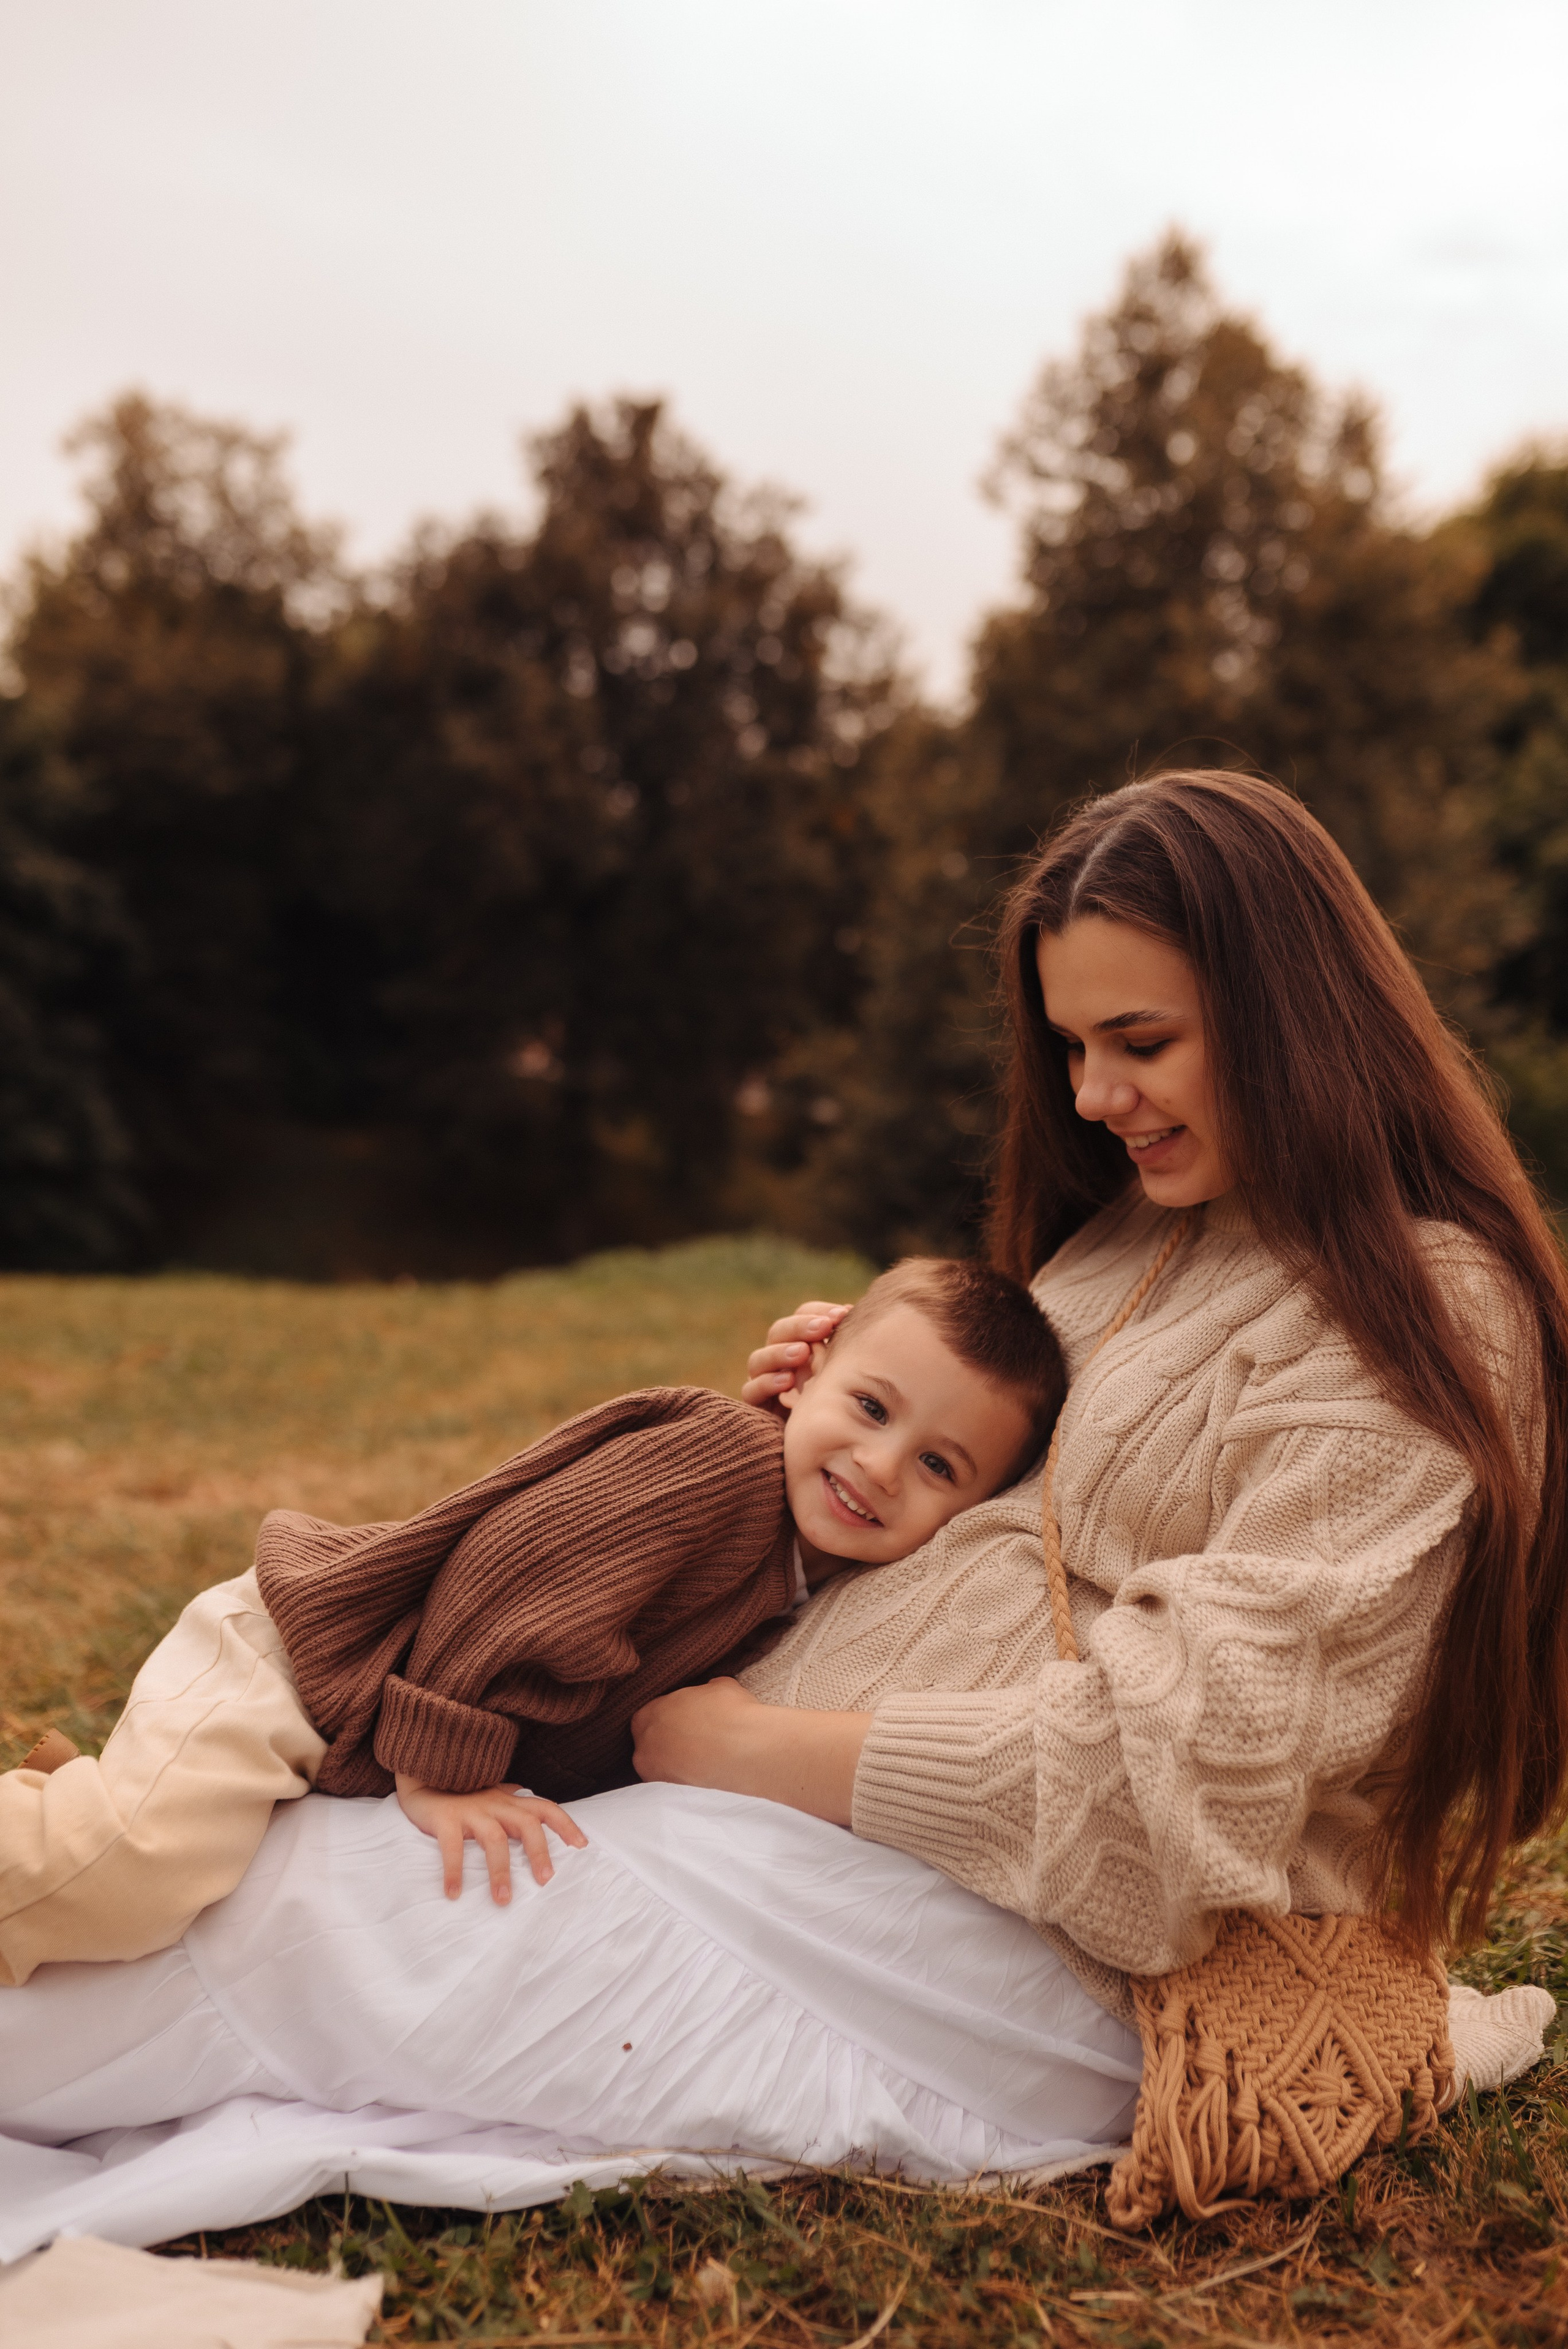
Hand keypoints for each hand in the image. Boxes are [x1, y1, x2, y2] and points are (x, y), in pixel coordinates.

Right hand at [395, 1773, 587, 1901]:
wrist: (422, 1772)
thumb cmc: (461, 1790)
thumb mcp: (491, 1793)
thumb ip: (510, 1798)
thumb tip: (529, 1795)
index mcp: (509, 1800)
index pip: (545, 1808)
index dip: (565, 1825)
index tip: (582, 1846)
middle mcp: (495, 1803)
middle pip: (526, 1824)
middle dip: (539, 1852)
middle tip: (546, 1881)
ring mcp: (470, 1810)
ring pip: (494, 1839)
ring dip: (500, 1871)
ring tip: (502, 1900)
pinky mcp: (445, 1818)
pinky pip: (451, 1847)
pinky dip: (453, 1871)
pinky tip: (453, 1894)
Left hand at [630, 1678, 871, 1826]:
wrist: (761, 1755)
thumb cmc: (744, 1715)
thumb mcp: (723, 1688)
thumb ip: (708, 1694)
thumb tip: (713, 1695)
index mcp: (651, 1716)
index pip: (646, 1720)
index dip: (670, 1722)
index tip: (691, 1729)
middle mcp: (647, 1750)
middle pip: (650, 1751)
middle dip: (672, 1751)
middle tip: (703, 1752)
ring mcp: (661, 1782)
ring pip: (665, 1778)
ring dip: (684, 1776)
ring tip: (716, 1774)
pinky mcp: (681, 1809)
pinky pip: (681, 1802)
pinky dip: (695, 1796)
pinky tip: (718, 1792)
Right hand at [741, 1299, 849, 1412]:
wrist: (823, 1441)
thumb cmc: (840, 1401)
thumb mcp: (844, 1371)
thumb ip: (845, 1346)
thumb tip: (852, 1312)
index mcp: (799, 1342)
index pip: (801, 1317)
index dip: (818, 1312)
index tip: (843, 1314)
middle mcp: (778, 1358)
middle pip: (778, 1332)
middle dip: (800, 1326)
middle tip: (823, 1327)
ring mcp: (763, 1380)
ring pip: (759, 1359)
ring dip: (780, 1352)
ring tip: (802, 1352)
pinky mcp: (757, 1404)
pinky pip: (751, 1390)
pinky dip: (767, 1383)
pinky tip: (788, 1381)